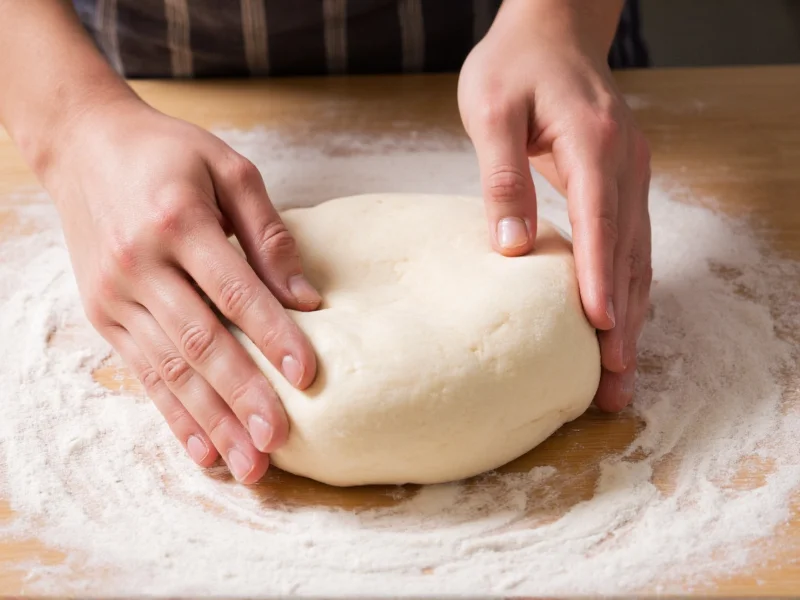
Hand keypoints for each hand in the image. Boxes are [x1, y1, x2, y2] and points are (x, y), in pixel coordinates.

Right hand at [45, 99, 321, 481]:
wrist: (84, 146)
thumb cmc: (167, 154)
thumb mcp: (228, 169)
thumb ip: (268, 234)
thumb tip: (307, 298)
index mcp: (177, 220)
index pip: (234, 291)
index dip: (272, 335)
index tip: (307, 375)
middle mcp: (139, 264)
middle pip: (200, 341)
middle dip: (242, 395)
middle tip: (278, 440)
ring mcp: (116, 295)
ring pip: (171, 369)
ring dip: (212, 420)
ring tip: (247, 462)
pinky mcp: (104, 316)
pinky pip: (143, 373)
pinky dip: (174, 413)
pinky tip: (202, 448)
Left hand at [458, 4, 651, 410]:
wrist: (553, 29)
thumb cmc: (514, 65)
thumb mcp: (491, 111)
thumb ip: (503, 178)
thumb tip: (512, 249)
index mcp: (593, 142)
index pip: (600, 223)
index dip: (599, 279)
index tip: (599, 330)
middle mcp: (625, 161)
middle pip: (629, 252)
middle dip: (623, 319)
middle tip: (614, 381)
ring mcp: (631, 172)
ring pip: (638, 255)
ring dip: (632, 315)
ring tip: (620, 372)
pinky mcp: (623, 180)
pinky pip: (632, 243)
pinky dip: (628, 288)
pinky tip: (620, 323)